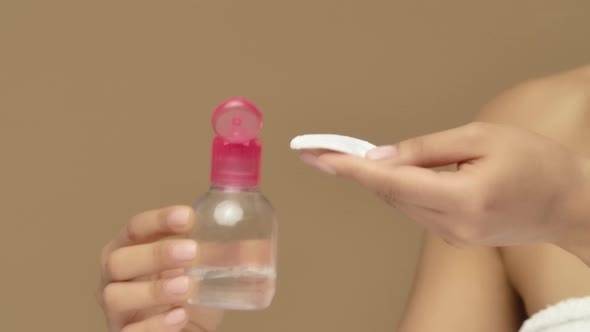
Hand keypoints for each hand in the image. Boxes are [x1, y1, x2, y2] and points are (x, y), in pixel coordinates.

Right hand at [97, 206, 222, 331]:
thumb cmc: (187, 297)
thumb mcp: (204, 273)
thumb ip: (222, 257)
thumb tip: (258, 247)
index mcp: (131, 250)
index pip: (135, 228)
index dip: (158, 220)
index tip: (188, 216)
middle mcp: (116, 278)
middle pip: (118, 260)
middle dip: (155, 254)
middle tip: (192, 251)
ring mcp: (117, 310)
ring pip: (116, 296)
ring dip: (153, 289)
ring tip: (187, 286)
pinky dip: (154, 324)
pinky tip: (179, 315)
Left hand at [300, 122, 589, 248]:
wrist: (571, 203)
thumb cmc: (536, 162)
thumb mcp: (481, 137)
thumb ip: (427, 148)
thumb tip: (381, 157)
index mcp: (462, 198)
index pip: (390, 182)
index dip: (350, 168)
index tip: (318, 158)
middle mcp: (453, 225)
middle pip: (391, 194)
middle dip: (358, 171)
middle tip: (326, 152)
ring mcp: (454, 237)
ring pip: (400, 203)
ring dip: (380, 179)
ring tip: (356, 160)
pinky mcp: (456, 238)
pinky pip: (417, 210)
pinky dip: (402, 190)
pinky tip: (400, 174)